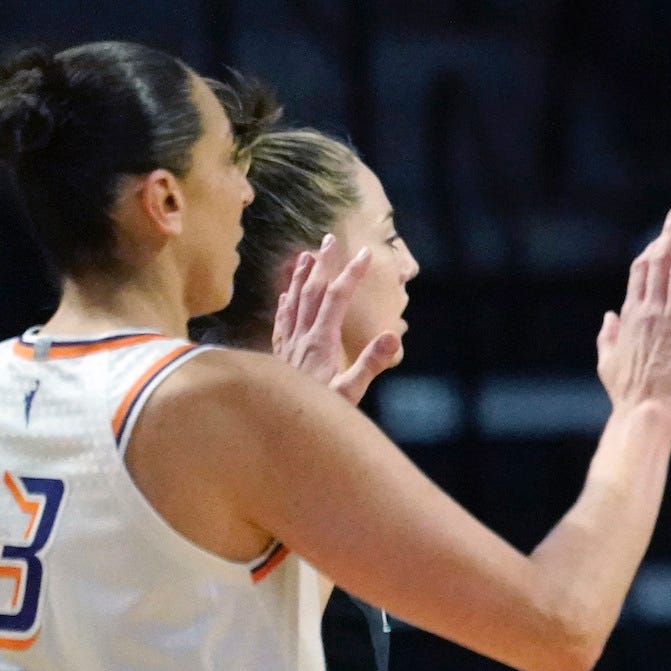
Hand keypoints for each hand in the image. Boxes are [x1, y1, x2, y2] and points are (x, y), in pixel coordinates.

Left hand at [272, 235, 401, 403]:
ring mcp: (288, 347)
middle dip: (323, 264)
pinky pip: (281, 323)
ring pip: (293, 303)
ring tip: (306, 256)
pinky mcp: (280, 358)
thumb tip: (392, 336)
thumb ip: (370, 363)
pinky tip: (285, 297)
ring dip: (301, 278)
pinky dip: (285, 305)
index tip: (365, 254)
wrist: (278, 431)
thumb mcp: (351, 393)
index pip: (336, 298)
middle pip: (311, 292)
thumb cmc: (320, 414)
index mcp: (320, 342)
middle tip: (330, 239)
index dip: (351, 274)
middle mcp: (301, 338)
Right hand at [597, 205, 670, 422]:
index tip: (662, 233)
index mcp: (630, 315)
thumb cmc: (627, 392)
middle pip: (660, 261)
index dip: (652, 247)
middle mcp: (650, 310)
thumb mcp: (607, 361)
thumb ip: (608, 335)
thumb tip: (608, 316)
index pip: (640, 270)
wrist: (646, 411)